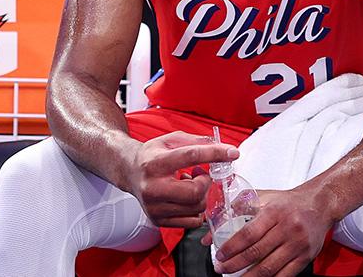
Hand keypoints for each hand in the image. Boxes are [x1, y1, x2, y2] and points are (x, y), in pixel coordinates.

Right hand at [124, 131, 238, 228]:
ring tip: (189, 184)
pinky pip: (192, 222)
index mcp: (154, 163)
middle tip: (201, 175)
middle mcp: (152, 187)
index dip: (215, 153)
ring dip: (201, 195)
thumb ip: (195, 142)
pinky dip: (196, 210)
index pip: (190, 156)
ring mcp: (154, 207)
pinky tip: (186, 198)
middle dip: (206, 183)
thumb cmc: (152, 156)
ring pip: (196, 208)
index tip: (232, 153)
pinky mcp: (158, 220)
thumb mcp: (170, 141)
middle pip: (195, 192)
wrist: (129, 172)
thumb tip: (222, 147)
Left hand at [206, 187, 331, 276]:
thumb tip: (214, 227)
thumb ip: (237, 209)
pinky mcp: (306, 257)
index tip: (220, 255)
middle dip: (235, 264)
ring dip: (249, 276)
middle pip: (256, 252)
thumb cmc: (288, 202)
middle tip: (221, 268)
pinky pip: (285, 275)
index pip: (248, 234)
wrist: (319, 204)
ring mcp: (297, 245)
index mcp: (273, 212)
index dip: (232, 247)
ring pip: (269, 267)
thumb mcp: (262, 197)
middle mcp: (287, 228)